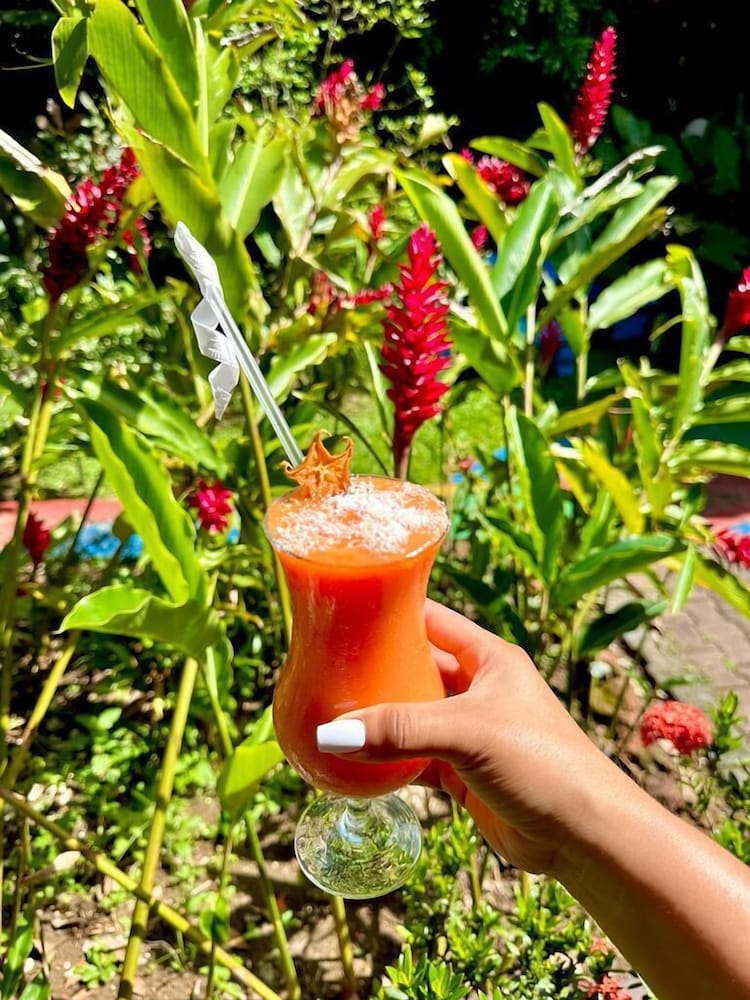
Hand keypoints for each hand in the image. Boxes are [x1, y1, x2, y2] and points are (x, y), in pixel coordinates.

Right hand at [316, 599, 611, 874]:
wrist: (584, 836)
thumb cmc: (541, 762)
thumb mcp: (467, 733)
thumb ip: (400, 730)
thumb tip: (330, 735)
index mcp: (489, 658)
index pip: (431, 620)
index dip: (392, 613)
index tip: (345, 609)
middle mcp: (478, 689)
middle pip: (416, 669)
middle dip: (375, 670)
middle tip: (324, 667)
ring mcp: (470, 732)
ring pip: (412, 716)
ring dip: (377, 719)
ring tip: (326, 712)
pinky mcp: (463, 772)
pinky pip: (414, 758)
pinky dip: (386, 760)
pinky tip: (352, 762)